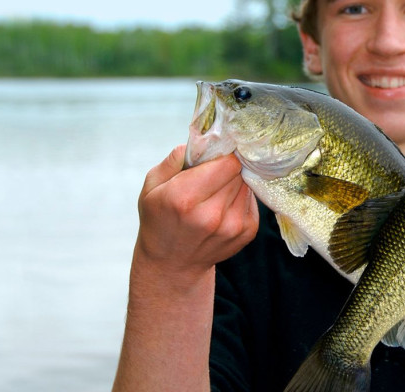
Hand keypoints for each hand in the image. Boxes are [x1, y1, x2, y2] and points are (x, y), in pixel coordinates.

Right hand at [135, 145, 258, 280]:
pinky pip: (252, 200)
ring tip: (216, 193)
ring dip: (235, 183)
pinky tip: (223, 206)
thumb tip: (203, 140)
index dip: (222, 157)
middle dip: (228, 169)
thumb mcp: (152, 186)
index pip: (227, 163)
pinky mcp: (247, 233)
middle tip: (213, 176)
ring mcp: (232, 226)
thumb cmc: (159, 220)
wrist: (172, 264)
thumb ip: (175, 159)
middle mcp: (211, 215)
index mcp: (184, 198)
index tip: (214, 158)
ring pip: (247, 185)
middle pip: (238, 172)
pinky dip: (241, 198)